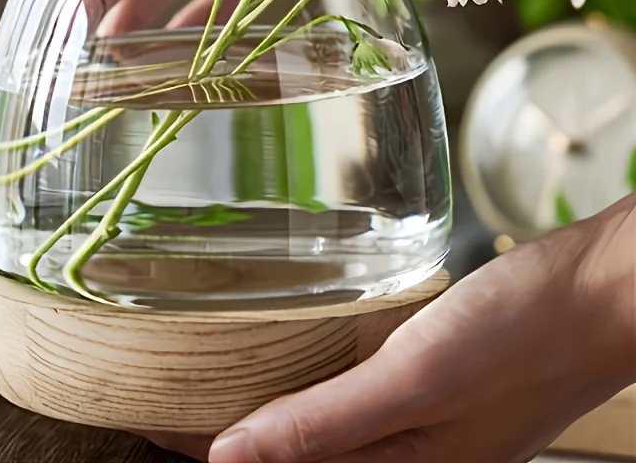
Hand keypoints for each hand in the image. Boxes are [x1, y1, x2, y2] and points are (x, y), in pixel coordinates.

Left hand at [198, 196, 635, 462]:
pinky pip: (349, 390)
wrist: (596, 293)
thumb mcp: (418, 378)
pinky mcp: (425, 379)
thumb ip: (326, 424)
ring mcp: (416, 418)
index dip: (207, 447)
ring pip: (318, 422)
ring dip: (264, 402)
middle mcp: (404, 453)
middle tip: (165, 390)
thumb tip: (232, 457)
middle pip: (294, 452)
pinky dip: (307, 376)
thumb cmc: (523, 334)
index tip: (149, 416)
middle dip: (227, 429)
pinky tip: (285, 351)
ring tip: (206, 371)